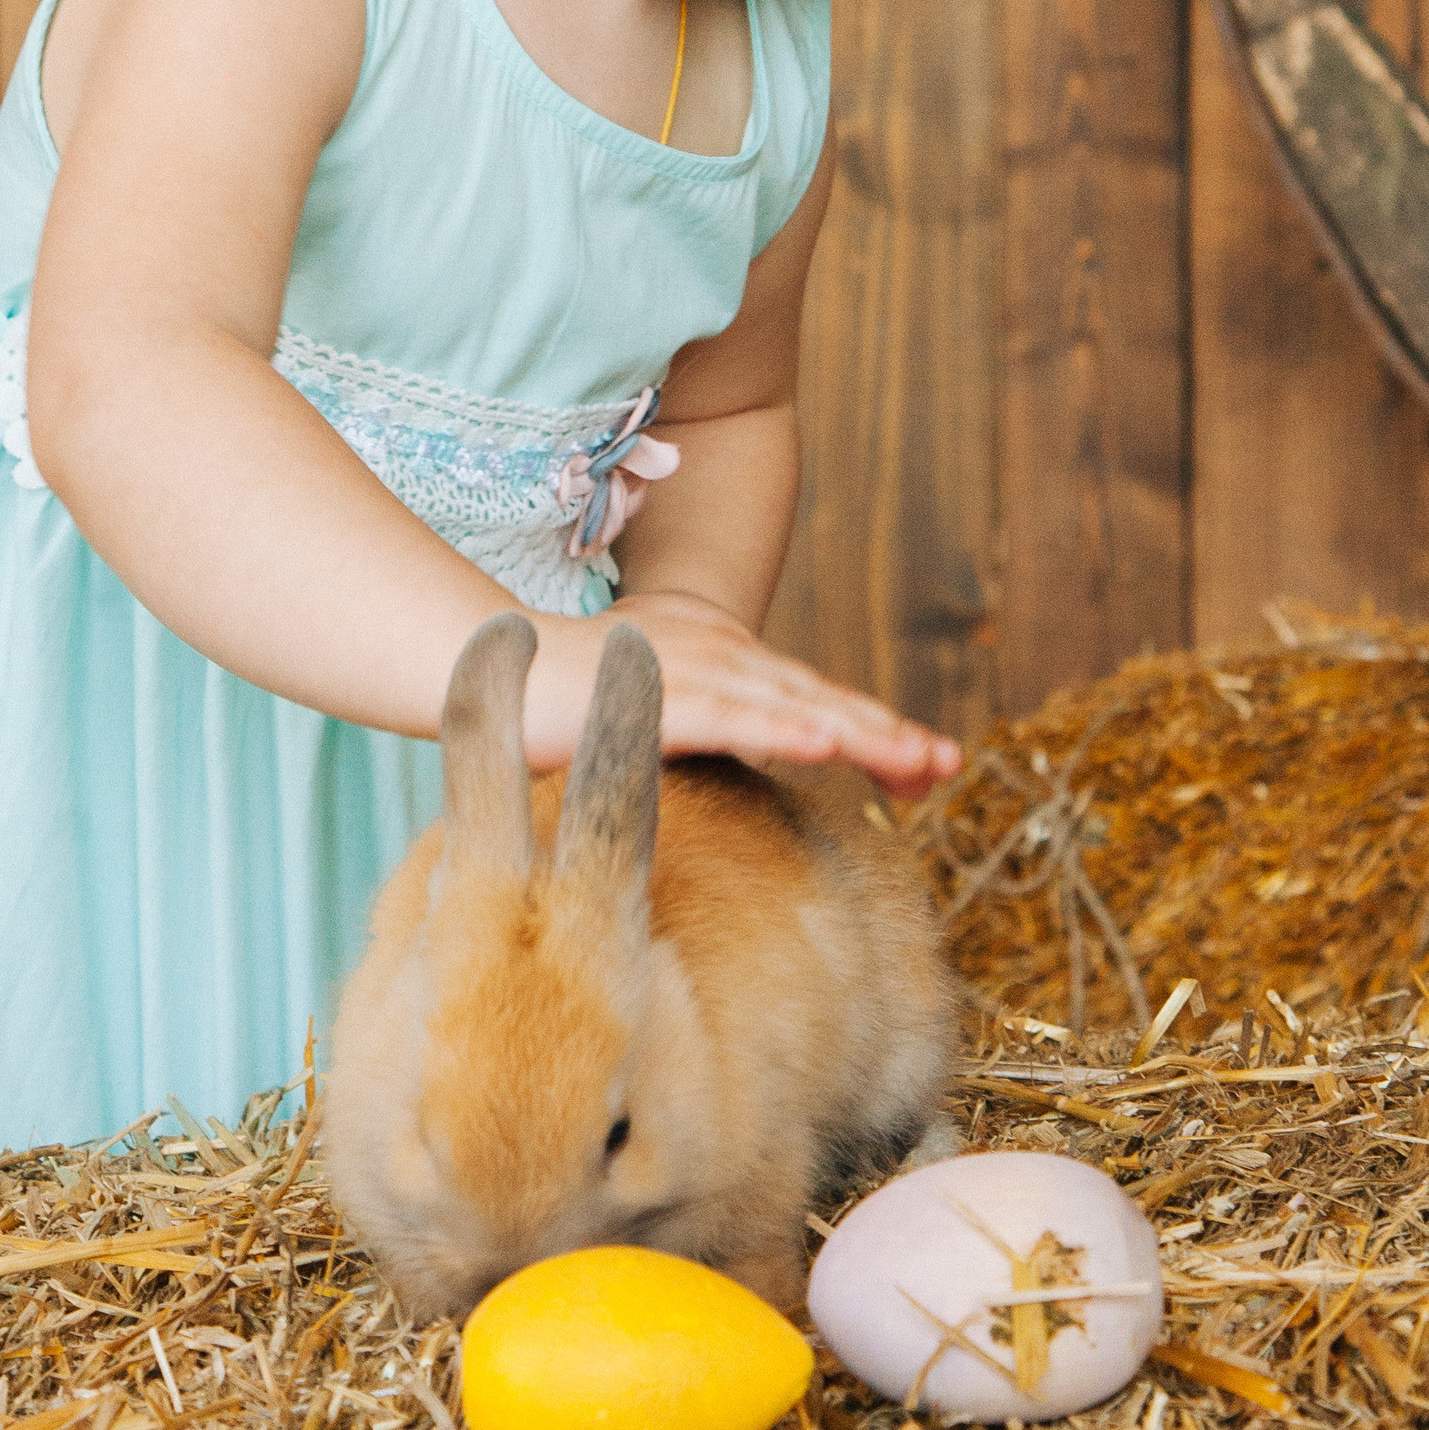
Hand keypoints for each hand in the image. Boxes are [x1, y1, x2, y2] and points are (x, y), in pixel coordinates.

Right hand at [520, 589, 961, 798]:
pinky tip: (826, 743)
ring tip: (918, 758)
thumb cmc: (558, 697)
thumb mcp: (646, 713)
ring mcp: (688, 676)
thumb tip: (734, 762)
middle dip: (890, 734)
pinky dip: (780, 728)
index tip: (930, 768)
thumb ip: (695, 729)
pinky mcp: (651, 699)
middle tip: (949, 764)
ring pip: (791, 707)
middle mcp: (717, 660)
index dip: (875, 731)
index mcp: (722, 667)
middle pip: (819, 701)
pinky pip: (728, 718)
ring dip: (860, 732)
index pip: (813, 702)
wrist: (479, 663)